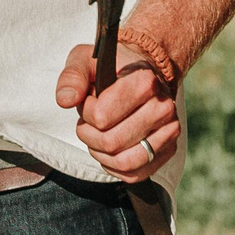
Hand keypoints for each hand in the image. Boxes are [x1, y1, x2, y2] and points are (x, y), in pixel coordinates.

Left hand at [55, 41, 181, 182]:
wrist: (142, 74)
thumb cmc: (112, 68)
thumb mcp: (86, 60)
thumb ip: (73, 77)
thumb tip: (65, 100)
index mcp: (145, 82)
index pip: (102, 116)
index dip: (86, 112)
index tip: (88, 100)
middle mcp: (163, 108)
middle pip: (111, 142)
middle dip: (89, 134)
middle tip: (89, 121)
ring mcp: (169, 132)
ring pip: (123, 162)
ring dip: (101, 153)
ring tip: (97, 135)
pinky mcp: (167, 151)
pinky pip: (134, 174)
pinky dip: (114, 166)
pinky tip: (109, 148)